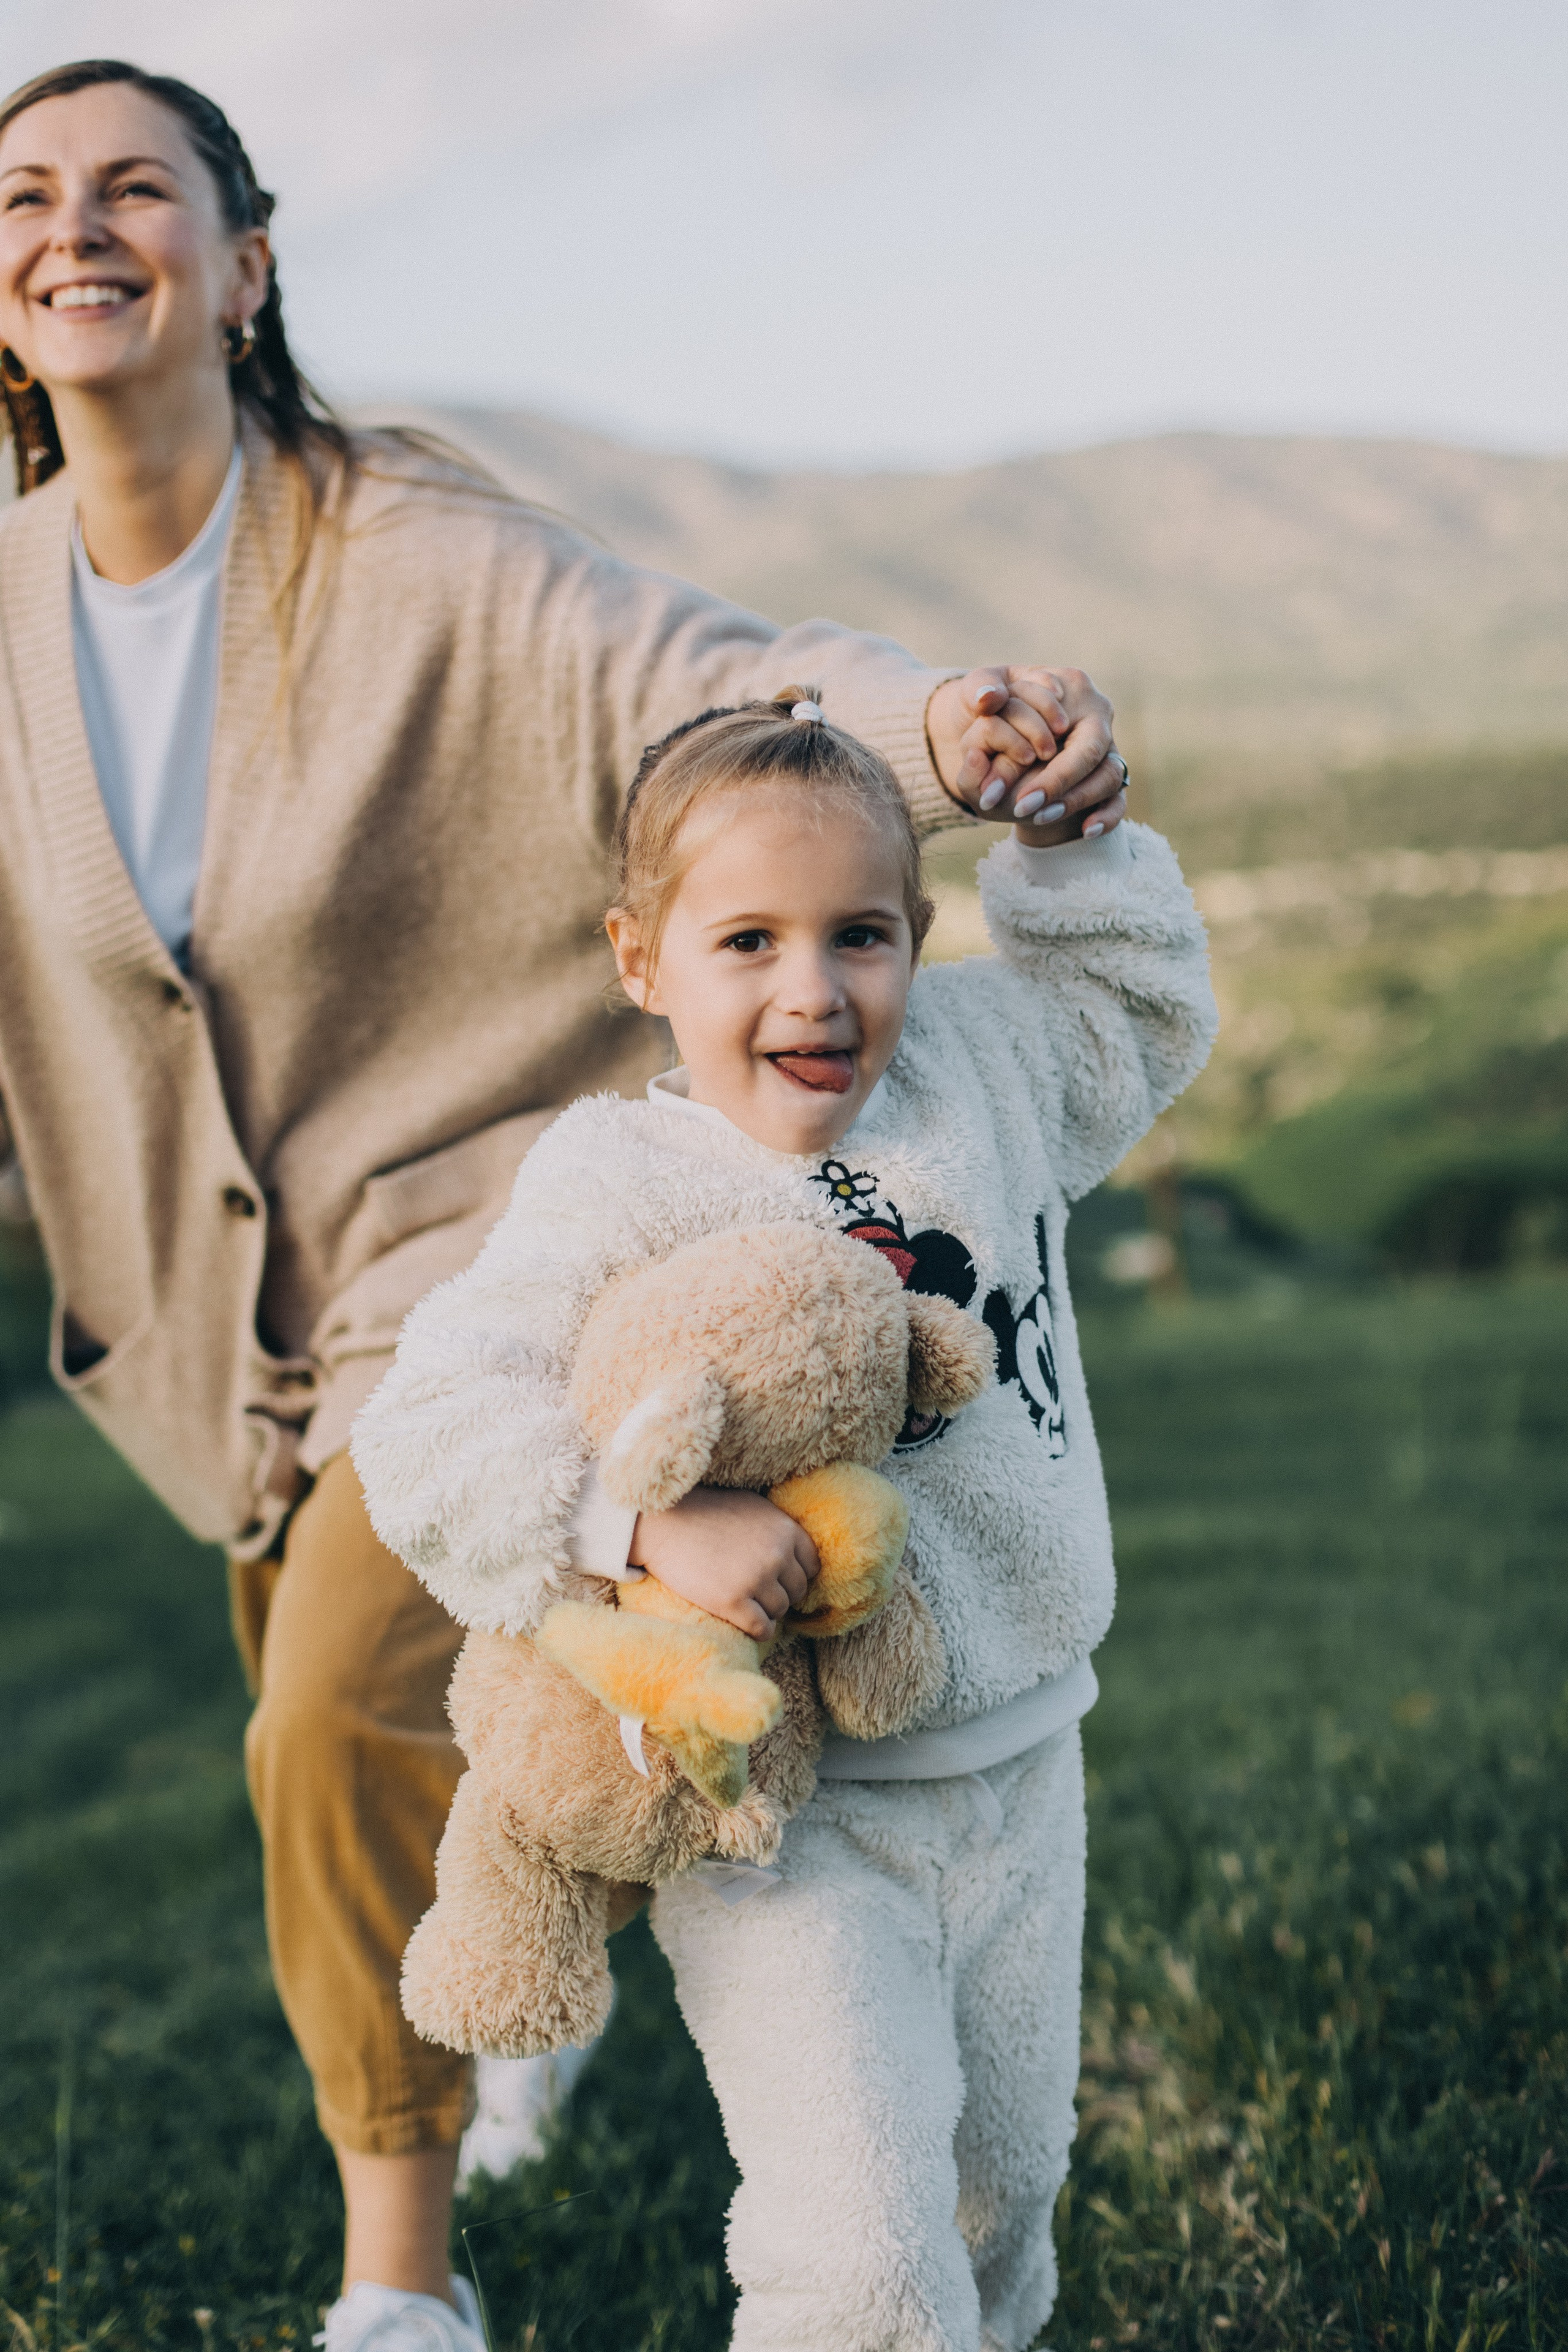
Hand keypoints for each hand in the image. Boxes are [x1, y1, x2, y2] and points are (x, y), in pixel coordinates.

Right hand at [627, 1487, 819, 1640]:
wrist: (663, 1524)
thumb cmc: (705, 1513)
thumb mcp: (753, 1509)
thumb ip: (777, 1530)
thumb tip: (797, 1557)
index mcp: (785, 1529)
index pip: (811, 1565)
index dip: (795, 1575)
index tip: (779, 1580)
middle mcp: (777, 1554)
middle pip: (797, 1591)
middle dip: (780, 1594)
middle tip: (758, 1594)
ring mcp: (756, 1579)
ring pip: (780, 1611)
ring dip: (766, 1612)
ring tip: (746, 1604)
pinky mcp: (733, 1602)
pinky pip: (763, 1628)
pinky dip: (758, 1631)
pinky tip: (746, 1624)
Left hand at [926, 665, 1126, 844]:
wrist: (1001, 743)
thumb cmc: (990, 713)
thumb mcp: (974, 697)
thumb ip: (974, 690)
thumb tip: (988, 699)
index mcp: (1069, 683)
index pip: (1060, 715)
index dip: (1033, 740)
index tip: (1007, 766)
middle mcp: (1096, 712)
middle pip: (1091, 749)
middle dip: (1057, 780)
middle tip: (1021, 806)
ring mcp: (1108, 745)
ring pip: (1108, 775)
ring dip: (1075, 800)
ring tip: (1037, 818)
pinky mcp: (1109, 776)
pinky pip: (1118, 801)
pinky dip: (1106, 817)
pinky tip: (1086, 831)